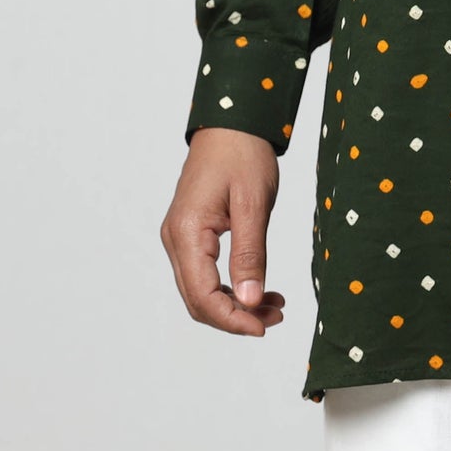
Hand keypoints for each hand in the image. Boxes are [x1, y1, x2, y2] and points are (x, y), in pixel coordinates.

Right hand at [162, 128, 287, 335]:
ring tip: (274, 306)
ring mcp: (180, 237)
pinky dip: (230, 287)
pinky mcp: (190, 234)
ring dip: (235, 304)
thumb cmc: (243, 154)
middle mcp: (175, 238)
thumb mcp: (254, 204)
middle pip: (198, 300)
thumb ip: (250, 255)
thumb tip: (251, 302)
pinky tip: (258, 288)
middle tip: (275, 318)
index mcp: (187, 231)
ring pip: (200, 290)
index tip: (264, 327)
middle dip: (236, 317)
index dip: (232, 320)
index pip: (202, 296)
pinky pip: (204, 273)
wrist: (232, 123)